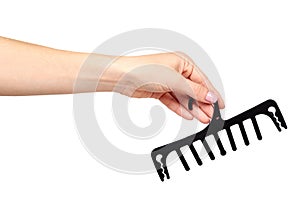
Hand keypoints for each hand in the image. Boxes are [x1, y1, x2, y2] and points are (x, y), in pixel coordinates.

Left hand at [101, 52, 224, 122]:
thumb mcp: (175, 80)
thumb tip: (210, 96)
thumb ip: (194, 90)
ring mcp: (168, 82)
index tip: (220, 106)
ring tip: (203, 119)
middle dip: (203, 104)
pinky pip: (174, 101)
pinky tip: (189, 115)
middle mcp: (177, 71)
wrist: (123, 77)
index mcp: (183, 62)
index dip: (212, 94)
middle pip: (194, 90)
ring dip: (193, 108)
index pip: (203, 81)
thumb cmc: (145, 70)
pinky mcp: (160, 91)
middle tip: (212, 116)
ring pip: (185, 97)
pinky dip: (181, 109)